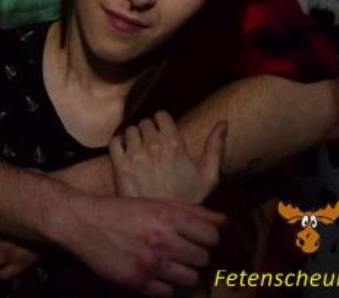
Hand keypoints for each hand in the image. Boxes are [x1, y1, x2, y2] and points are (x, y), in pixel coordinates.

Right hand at [61, 192, 224, 295]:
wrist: (82, 223)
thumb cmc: (120, 211)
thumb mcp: (155, 203)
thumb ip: (191, 211)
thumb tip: (224, 221)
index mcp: (167, 217)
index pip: (212, 237)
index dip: (205, 238)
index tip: (194, 238)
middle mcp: (161, 240)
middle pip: (203, 259)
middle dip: (193, 255)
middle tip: (177, 250)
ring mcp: (149, 263)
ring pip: (190, 279)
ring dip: (181, 272)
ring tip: (166, 263)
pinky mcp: (137, 281)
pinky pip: (167, 292)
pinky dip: (162, 285)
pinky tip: (151, 273)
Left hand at [110, 111, 226, 203]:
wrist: (163, 222)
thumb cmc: (188, 200)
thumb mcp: (209, 177)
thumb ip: (216, 147)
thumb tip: (223, 122)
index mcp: (174, 145)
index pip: (161, 115)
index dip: (162, 122)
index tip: (163, 132)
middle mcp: (153, 146)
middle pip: (145, 122)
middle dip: (149, 130)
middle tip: (153, 145)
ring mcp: (135, 155)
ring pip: (130, 130)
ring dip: (135, 136)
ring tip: (140, 149)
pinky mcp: (120, 165)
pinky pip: (115, 141)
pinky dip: (119, 143)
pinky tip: (126, 152)